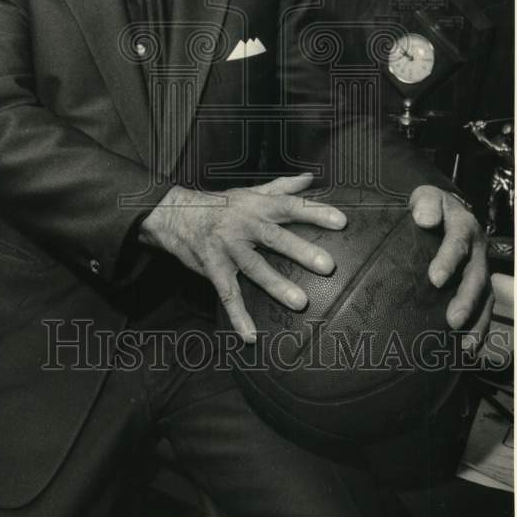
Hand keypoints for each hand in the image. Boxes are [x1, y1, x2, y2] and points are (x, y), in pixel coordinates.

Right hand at [139, 172, 345, 341]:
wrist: (175, 214)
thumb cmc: (220, 204)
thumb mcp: (249, 192)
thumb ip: (281, 187)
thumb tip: (310, 178)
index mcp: (257, 206)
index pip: (290, 207)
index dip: (315, 212)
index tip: (341, 221)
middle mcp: (244, 225)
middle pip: (275, 237)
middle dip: (300, 251)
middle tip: (327, 265)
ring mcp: (228, 248)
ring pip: (254, 267)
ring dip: (276, 285)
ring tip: (301, 303)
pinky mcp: (214, 268)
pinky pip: (227, 294)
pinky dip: (238, 316)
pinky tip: (251, 337)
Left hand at [410, 185, 492, 350]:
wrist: (442, 211)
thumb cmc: (429, 207)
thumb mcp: (426, 196)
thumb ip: (425, 204)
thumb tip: (423, 219)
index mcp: (464, 226)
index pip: (457, 242)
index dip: (448, 260)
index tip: (435, 279)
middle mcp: (477, 249)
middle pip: (475, 276)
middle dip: (466, 299)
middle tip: (453, 319)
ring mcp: (479, 268)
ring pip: (484, 296)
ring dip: (476, 319)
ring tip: (465, 341)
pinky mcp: (477, 283)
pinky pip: (483, 307)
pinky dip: (479, 327)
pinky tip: (468, 347)